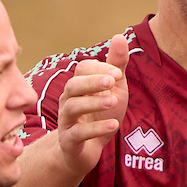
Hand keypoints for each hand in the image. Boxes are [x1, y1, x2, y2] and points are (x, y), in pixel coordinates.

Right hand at [56, 35, 129, 174]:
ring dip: (93, 103)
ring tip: (113, 101)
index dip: (99, 69)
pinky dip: (96, 128)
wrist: (88, 150)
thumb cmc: (100, 114)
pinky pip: (78, 133)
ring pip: (72, 108)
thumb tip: (119, 36)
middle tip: (113, 81)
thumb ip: (116, 65)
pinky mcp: (69, 141)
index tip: (119, 74)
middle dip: (92, 81)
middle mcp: (68, 101)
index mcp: (79, 86)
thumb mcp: (114, 89)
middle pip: (73, 86)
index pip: (82, 69)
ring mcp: (67, 121)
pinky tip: (114, 125)